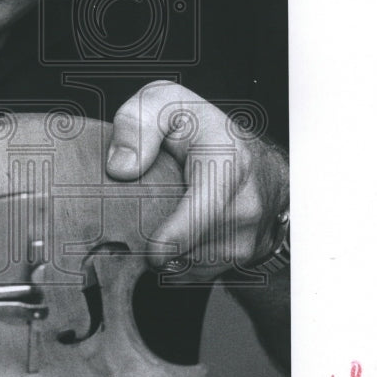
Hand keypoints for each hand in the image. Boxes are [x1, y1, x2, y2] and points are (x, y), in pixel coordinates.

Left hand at [106, 82, 287, 281]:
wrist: (255, 161)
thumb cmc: (204, 130)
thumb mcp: (166, 104)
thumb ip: (137, 122)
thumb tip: (121, 167)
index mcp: (228, 163)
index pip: (206, 211)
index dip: (176, 236)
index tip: (152, 251)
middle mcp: (246, 205)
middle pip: (191, 246)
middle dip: (155, 242)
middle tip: (135, 220)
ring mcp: (247, 236)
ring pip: (190, 264)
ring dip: (165, 252)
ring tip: (156, 219)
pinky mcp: (241, 259)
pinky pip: (196, 272)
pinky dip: (177, 260)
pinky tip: (172, 234)